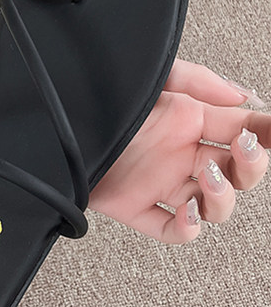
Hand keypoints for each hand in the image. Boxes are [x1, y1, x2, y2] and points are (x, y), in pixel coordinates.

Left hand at [89, 60, 269, 242]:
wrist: (57, 118)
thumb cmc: (99, 95)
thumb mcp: (153, 76)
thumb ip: (198, 81)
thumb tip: (245, 97)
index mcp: (187, 121)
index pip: (242, 132)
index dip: (263, 135)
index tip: (269, 134)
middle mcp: (178, 154)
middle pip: (236, 174)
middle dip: (251, 166)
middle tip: (243, 150)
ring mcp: (159, 182)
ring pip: (212, 207)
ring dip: (222, 198)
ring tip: (206, 176)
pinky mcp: (134, 206)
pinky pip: (170, 230)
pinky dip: (187, 230)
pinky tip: (188, 214)